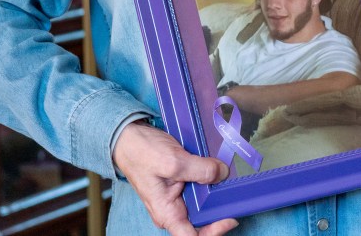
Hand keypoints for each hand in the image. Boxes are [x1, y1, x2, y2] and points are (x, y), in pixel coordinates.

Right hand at [112, 120, 238, 234]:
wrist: (127, 135)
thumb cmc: (140, 152)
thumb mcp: (172, 161)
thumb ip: (199, 169)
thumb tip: (223, 173)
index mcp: (168, 213)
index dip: (215, 232)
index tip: (230, 218)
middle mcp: (173, 209)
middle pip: (203, 221)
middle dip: (219, 210)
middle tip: (233, 193)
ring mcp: (177, 196)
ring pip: (204, 203)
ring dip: (216, 193)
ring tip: (227, 178)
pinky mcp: (181, 183)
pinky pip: (200, 187)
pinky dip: (210, 179)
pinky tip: (218, 169)